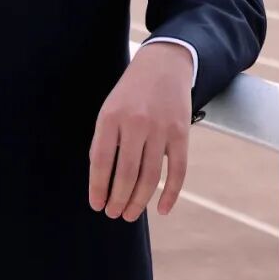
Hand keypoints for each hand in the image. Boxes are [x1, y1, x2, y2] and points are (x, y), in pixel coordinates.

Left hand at [88, 42, 193, 221]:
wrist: (164, 64)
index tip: (97, 206)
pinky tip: (162, 209)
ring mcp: (161, 128)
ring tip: (130, 214)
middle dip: (119, 200)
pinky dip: (171, 194)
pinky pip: (178, 171)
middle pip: (127, 174)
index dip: (99, 188)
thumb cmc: (131, 92)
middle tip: (114, 215)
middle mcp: (136, 123)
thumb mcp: (109, 108)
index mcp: (112, 117)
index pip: (102, 162)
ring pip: (151, 177)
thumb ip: (104, 141)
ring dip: (139, 202)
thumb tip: (101, 181)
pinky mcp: (182, 133)